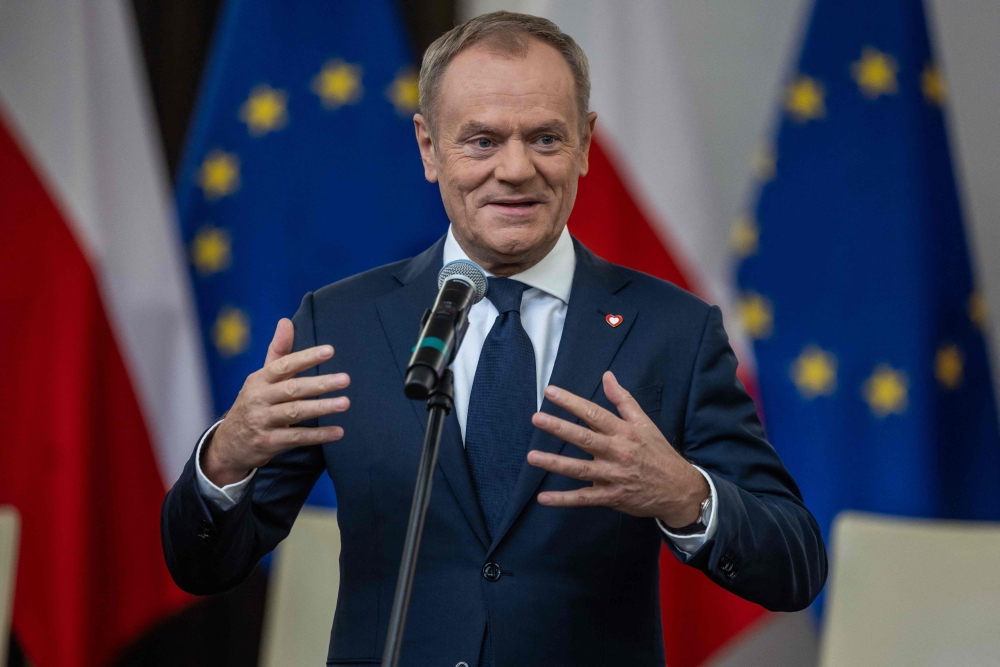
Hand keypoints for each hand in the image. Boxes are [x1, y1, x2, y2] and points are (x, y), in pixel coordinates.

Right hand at [202, 318, 350, 486]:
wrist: (228, 444)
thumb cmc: (253, 403)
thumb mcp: (261, 378)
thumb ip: (278, 352)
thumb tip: (286, 321)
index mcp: (259, 379)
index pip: (284, 364)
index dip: (306, 357)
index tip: (330, 351)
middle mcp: (259, 398)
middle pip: (292, 388)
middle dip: (320, 383)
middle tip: (345, 379)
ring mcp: (262, 421)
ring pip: (295, 412)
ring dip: (322, 407)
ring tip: (346, 403)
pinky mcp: (268, 442)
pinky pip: (296, 437)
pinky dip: (318, 435)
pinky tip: (338, 432)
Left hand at [527, 371, 708, 528]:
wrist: (679, 489)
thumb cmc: (658, 452)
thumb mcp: (645, 423)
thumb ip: (623, 400)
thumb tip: (607, 376)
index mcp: (624, 432)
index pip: (594, 413)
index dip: (572, 402)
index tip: (551, 391)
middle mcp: (617, 452)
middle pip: (585, 438)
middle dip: (560, 428)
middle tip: (537, 419)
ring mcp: (613, 476)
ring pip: (580, 469)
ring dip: (555, 463)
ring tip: (532, 457)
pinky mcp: (611, 497)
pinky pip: (584, 499)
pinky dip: (564, 500)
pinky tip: (543, 498)